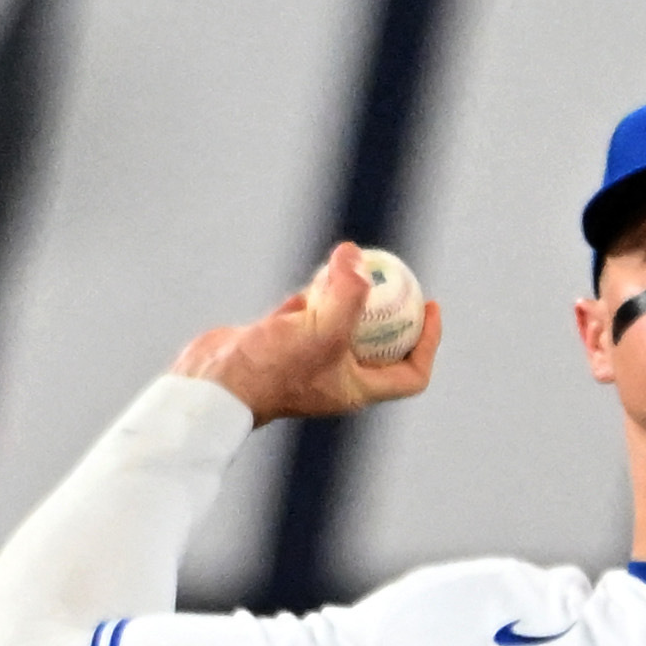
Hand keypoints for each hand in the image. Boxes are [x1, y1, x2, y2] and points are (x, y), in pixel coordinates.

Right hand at [173, 241, 440, 424]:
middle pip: (381, 345)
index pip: (410, 374)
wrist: (214, 386)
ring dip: (351, 295)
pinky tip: (318, 274)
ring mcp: (308, 360)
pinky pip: (310, 315)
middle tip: (400, 277)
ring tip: (355, 266)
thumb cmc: (271, 368)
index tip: (431, 307)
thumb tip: (357, 255)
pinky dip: (316, 294)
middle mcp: (336, 378)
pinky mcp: (282, 343)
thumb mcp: (321, 330)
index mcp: (356, 389)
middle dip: (392, 311)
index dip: (429, 343)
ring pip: (343, 324)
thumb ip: (347, 293)